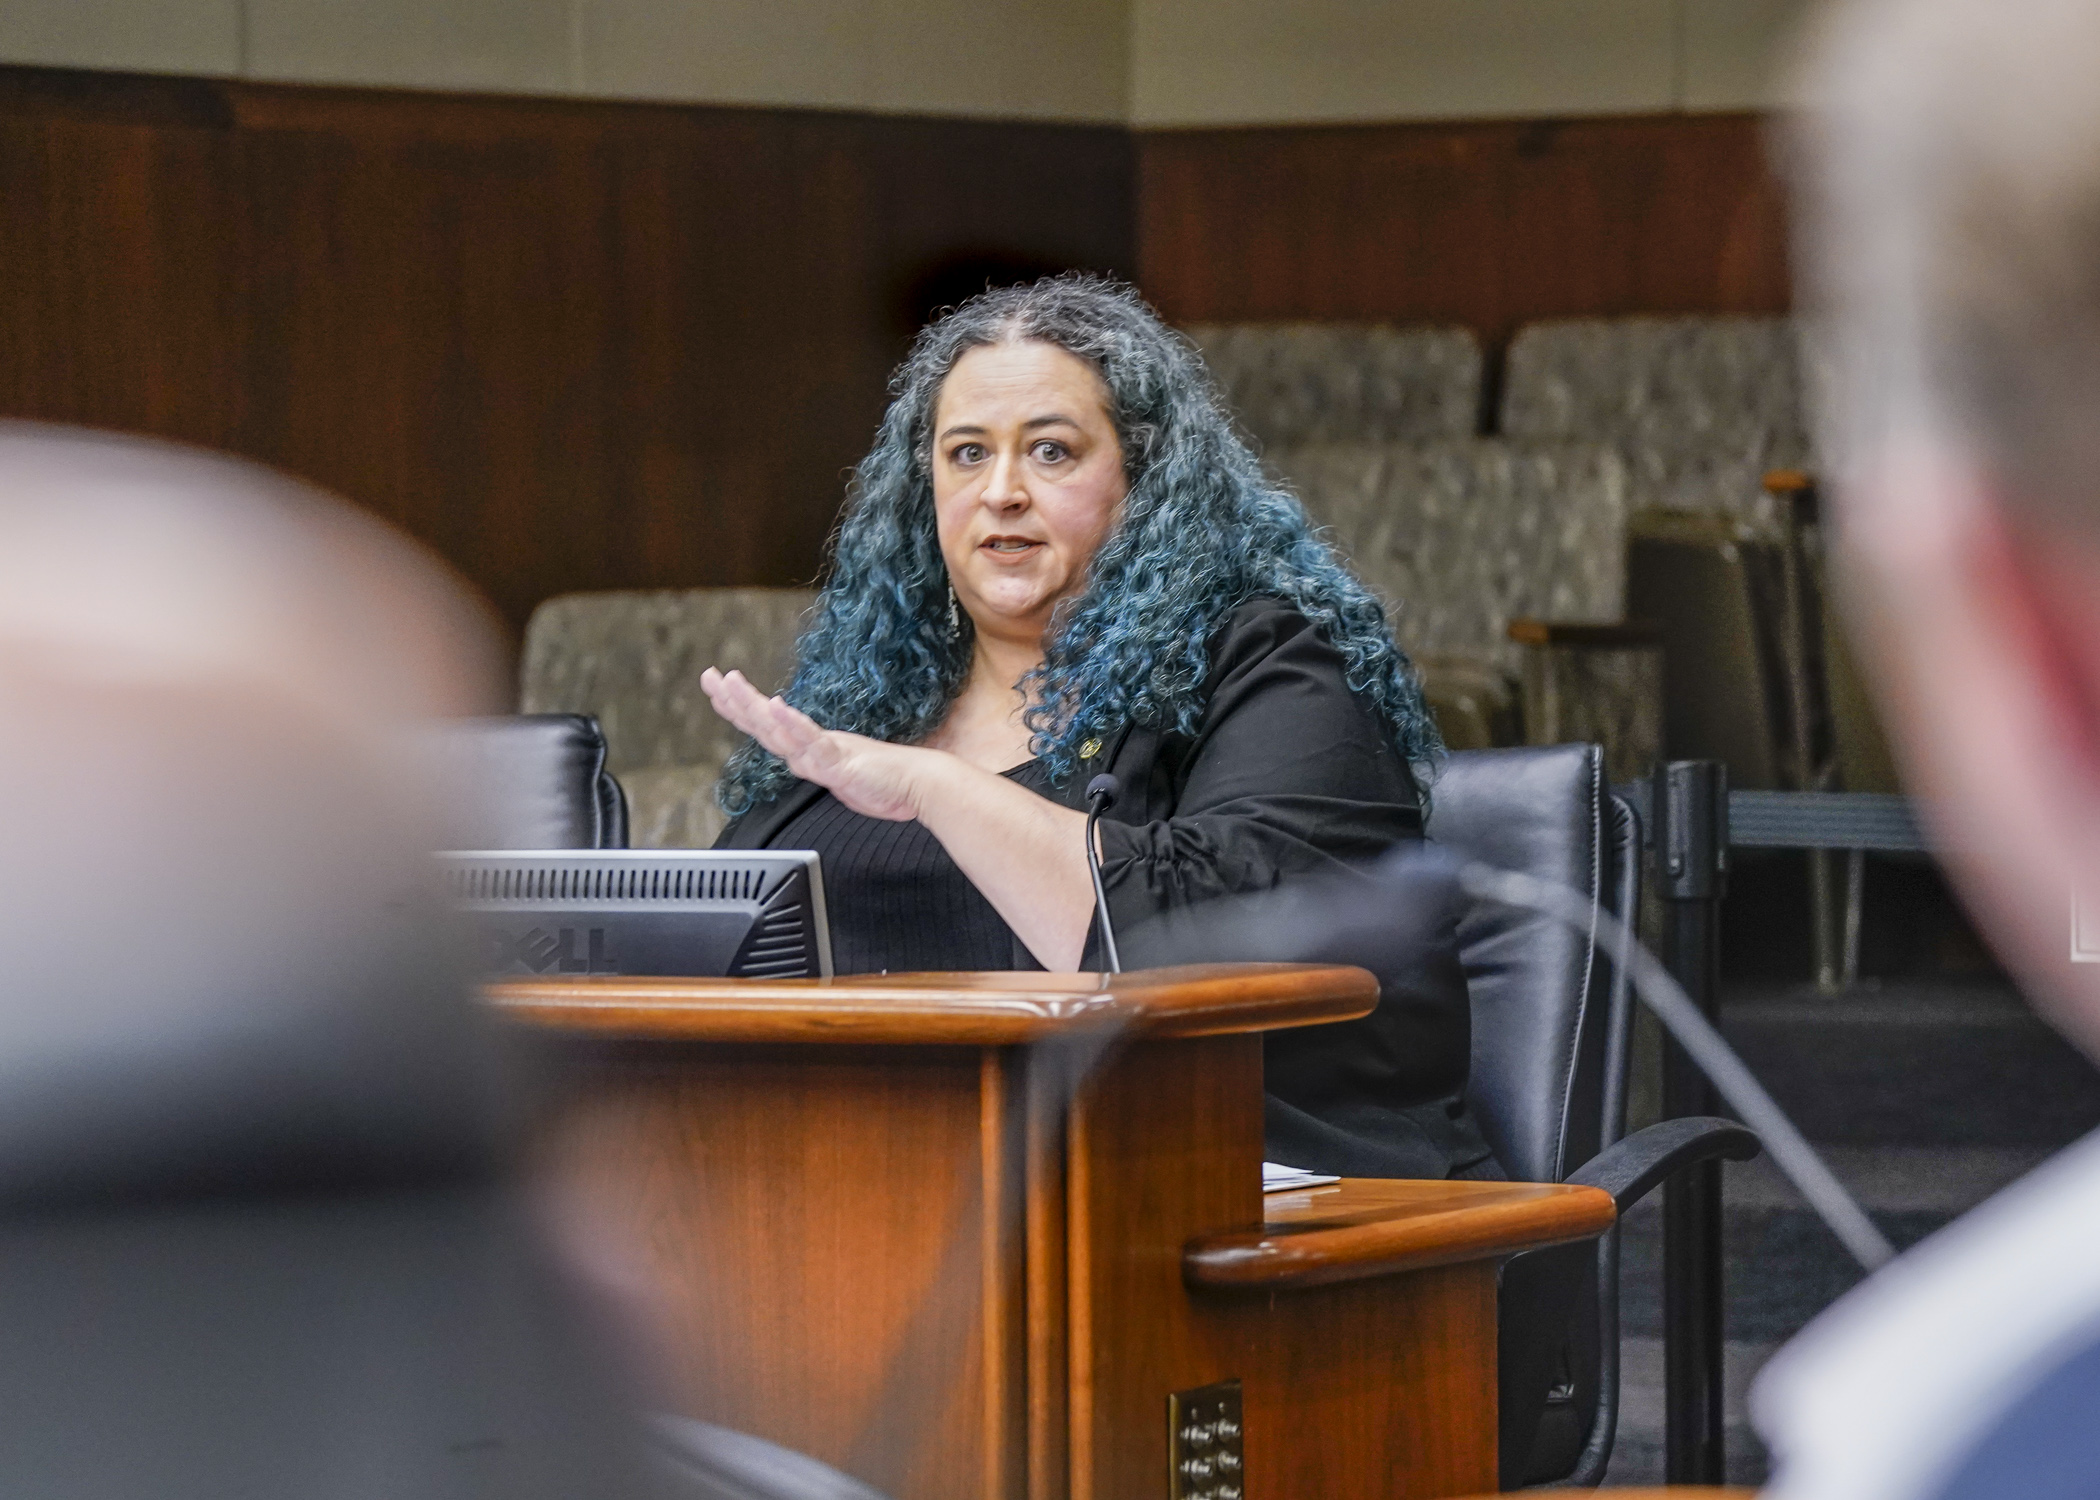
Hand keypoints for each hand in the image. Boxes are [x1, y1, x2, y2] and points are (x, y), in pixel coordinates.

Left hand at [701, 667, 931, 821]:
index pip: (767, 727)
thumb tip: (800, 762)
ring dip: (752, 705)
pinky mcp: (840, 759)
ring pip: (779, 727)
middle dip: (733, 698)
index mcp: (811, 749)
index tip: (719, 688)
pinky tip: (776, 709)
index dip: (740, 708)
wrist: (921, 784)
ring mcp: (825, 750)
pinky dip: (792, 724)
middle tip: (709, 675)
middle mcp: (813, 745)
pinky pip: (812, 741)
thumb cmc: (887, 782)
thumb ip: (819, 768)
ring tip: (730, 684)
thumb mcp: (841, 780)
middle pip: (764, 721)